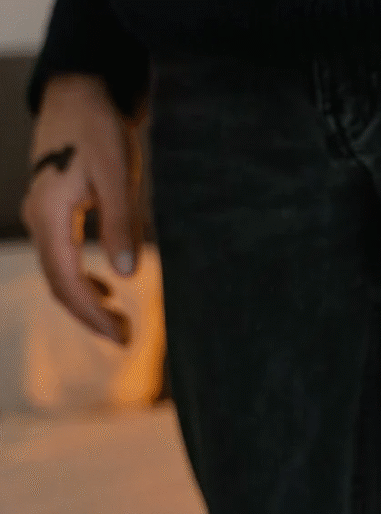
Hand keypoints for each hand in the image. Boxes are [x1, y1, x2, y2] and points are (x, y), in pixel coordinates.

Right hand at [20, 74, 144, 345]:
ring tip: (118, 319)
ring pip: (58, 272)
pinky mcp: (53, 209)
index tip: (121, 336)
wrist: (79, 94)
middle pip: (58, 283)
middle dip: (89, 314)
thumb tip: (126, 275)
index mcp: (50, 215)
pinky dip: (82, 277)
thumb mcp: (117, 176)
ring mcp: (42, 214)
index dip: (92, 314)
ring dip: (85, 298)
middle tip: (124, 338)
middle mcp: (39, 219)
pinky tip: (106, 285)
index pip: (67, 281)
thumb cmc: (99, 131)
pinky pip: (61, 255)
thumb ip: (121, 225)